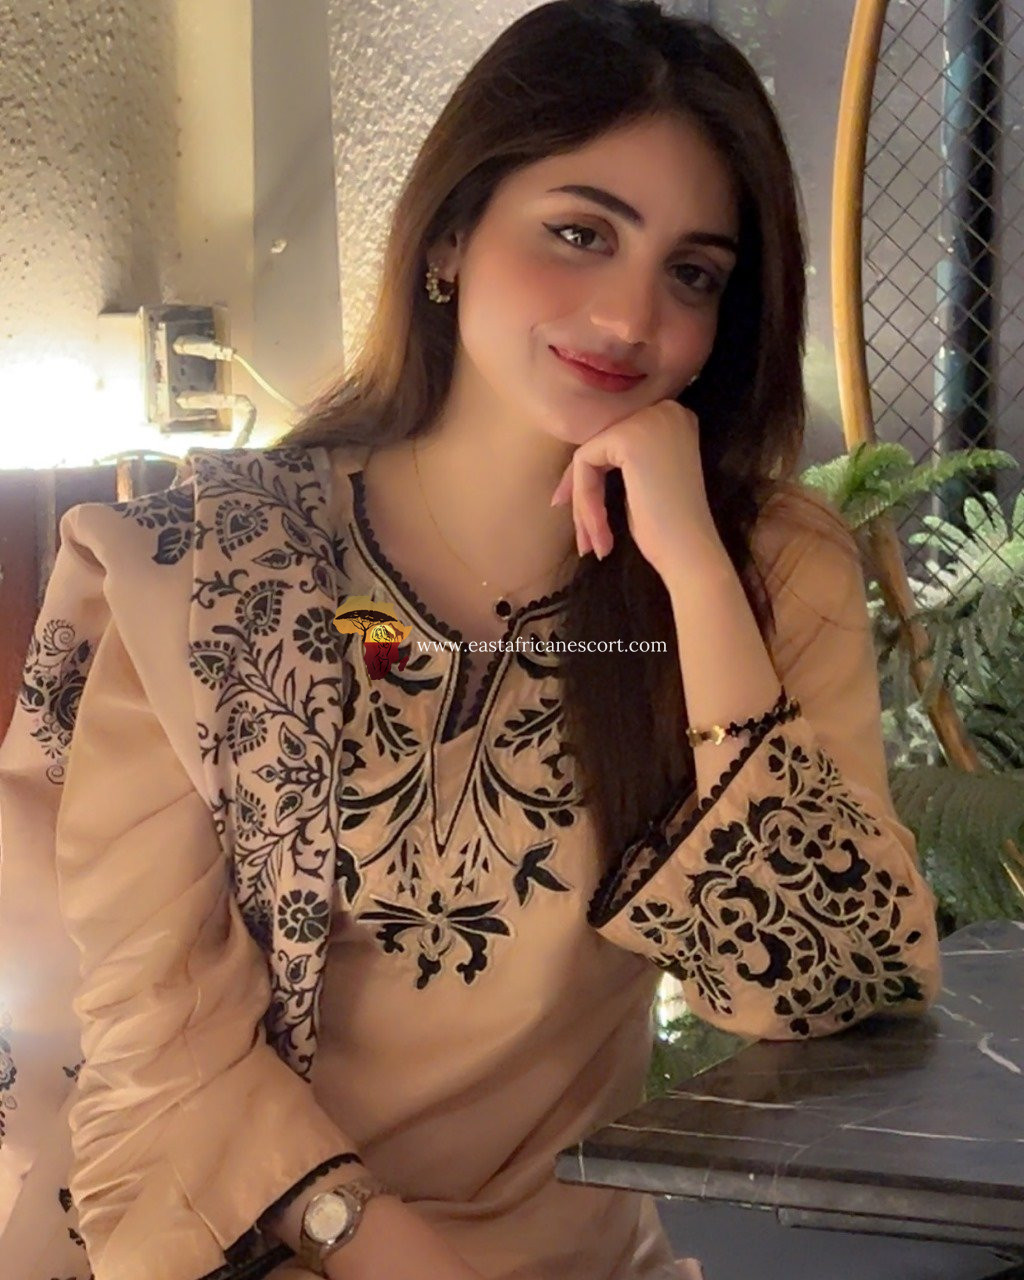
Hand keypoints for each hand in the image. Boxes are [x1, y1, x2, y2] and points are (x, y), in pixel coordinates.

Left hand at [549, 400, 720, 579]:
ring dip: (583, 504)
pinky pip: (584, 463)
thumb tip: (575, 459)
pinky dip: (585, 501)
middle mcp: (664, 409)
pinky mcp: (628, 438)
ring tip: (591, 543)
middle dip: (583, 493)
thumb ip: (621, 459)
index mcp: (673, 417)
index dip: (593, 479)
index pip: (615, 441)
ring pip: (588, 457)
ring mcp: (647, 419)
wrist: (689, 551)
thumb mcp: (644, 481)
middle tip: (583, 538)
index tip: (584, 517)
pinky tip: (598, 531)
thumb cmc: (669, 527)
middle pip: (600, 447)